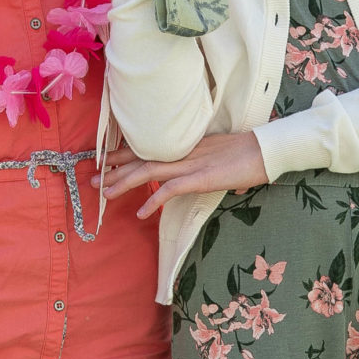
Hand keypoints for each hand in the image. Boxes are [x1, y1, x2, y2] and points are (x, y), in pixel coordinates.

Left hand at [106, 129, 268, 219]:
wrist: (266, 150)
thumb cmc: (248, 155)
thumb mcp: (218, 157)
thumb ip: (206, 166)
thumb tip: (207, 178)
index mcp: (185, 146)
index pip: (147, 147)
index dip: (123, 153)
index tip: (104, 159)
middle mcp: (182, 153)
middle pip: (140, 158)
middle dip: (114, 168)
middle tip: (92, 179)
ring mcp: (189, 164)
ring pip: (147, 172)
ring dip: (124, 183)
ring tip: (105, 194)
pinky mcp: (199, 178)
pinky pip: (169, 190)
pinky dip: (152, 201)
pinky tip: (140, 213)